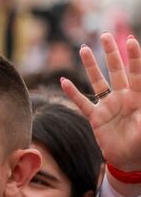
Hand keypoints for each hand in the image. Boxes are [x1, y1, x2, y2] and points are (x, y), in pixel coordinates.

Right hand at [62, 33, 140, 170]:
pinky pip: (82, 103)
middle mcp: (123, 97)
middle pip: (116, 71)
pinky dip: (72, 93)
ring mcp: (108, 106)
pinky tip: (64, 82)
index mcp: (139, 98)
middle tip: (105, 36)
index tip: (131, 41)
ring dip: (90, 66)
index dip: (134, 58)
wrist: (129, 160)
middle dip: (111, 53)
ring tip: (84, 49)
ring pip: (98, 81)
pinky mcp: (96, 117)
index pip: (137, 73)